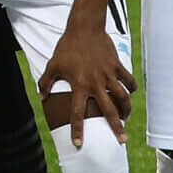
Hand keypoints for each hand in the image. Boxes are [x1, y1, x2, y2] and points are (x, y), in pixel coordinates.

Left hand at [40, 22, 134, 147]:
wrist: (84, 28)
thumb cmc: (66, 48)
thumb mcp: (52, 65)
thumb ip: (45, 82)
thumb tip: (42, 96)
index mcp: (79, 85)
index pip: (77, 113)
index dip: (78, 130)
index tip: (79, 144)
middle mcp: (95, 83)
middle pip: (109, 111)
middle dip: (116, 127)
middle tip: (122, 140)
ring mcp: (108, 75)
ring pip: (123, 98)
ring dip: (126, 109)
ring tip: (126, 117)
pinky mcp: (117, 66)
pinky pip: (128, 80)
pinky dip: (131, 87)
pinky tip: (130, 92)